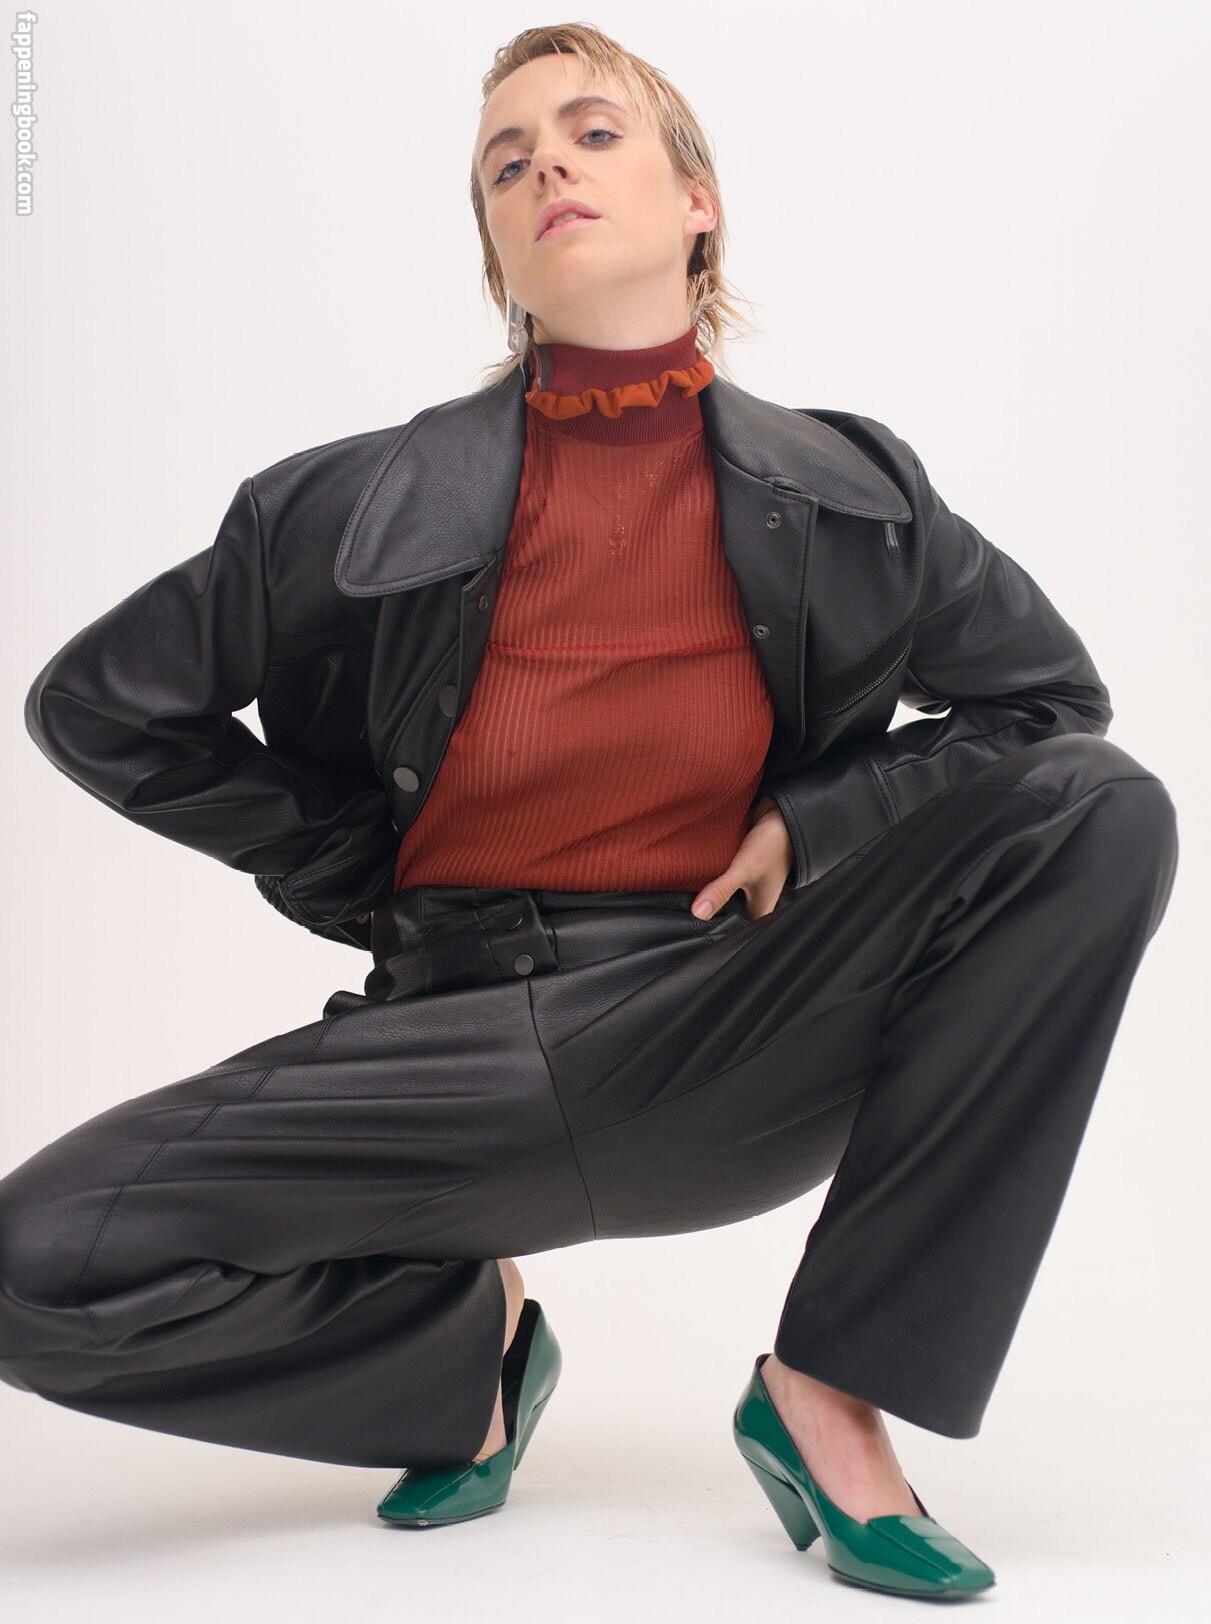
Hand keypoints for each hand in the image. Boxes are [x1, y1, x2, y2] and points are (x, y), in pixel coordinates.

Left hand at [691, 794, 792, 921]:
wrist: (779, 814)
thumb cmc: (773, 845)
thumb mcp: (745, 870)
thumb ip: (722, 890)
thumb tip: (698, 913)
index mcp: (759, 913)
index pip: (732, 932)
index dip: (713, 931)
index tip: (692, 928)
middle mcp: (753, 904)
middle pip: (722, 915)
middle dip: (706, 910)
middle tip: (685, 909)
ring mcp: (744, 888)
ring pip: (718, 897)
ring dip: (705, 893)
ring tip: (686, 893)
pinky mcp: (736, 873)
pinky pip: (717, 881)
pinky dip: (708, 878)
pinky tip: (695, 875)